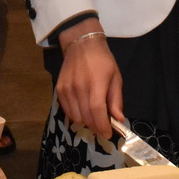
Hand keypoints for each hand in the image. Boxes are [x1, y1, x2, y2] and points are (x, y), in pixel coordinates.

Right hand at [56, 19, 123, 138]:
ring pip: (76, 117)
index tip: (108, 134)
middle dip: (96, 126)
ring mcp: (67, 89)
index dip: (103, 126)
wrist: (81, 45)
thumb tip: (118, 119)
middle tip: (103, 126)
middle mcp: (79, 87)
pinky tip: (83, 110)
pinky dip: (76, 115)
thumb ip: (116, 99)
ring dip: (86, 122)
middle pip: (87, 117)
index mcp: (96, 83)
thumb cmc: (102, 60)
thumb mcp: (115, 77)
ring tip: (94, 117)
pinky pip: (67, 111)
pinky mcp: (59, 90)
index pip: (97, 111)